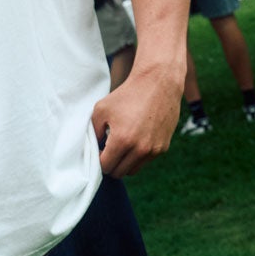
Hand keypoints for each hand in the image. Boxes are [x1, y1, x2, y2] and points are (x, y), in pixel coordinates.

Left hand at [91, 61, 183, 176]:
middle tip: (107, 151)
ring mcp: (153, 150)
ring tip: (121, 146)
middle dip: (110, 164)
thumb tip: (92, 149)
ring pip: (132, 170)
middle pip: (118, 172)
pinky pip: (145, 161)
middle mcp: (139, 149)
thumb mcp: (101, 109)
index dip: (98, 161)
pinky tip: (135, 140)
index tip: (98, 151)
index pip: (105, 166)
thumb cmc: (127, 95)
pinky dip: (138, 156)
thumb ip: (93, 132)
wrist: (158, 83)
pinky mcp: (163, 147)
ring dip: (124, 163)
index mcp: (122, 141)